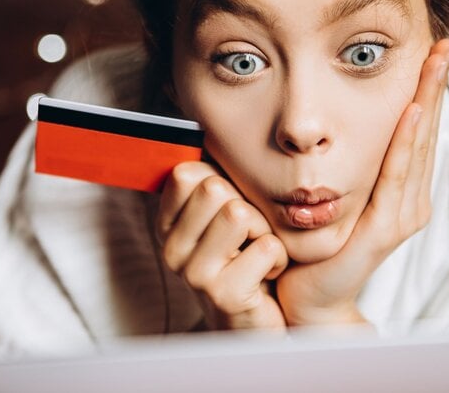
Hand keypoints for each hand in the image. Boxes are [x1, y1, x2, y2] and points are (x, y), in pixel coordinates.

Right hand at [157, 162, 287, 329]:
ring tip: (257, 253)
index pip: (187, 173)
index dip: (222, 182)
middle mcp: (173, 249)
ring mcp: (194, 275)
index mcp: (168, 225)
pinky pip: (266, 246)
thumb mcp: (223, 219)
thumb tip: (204, 126)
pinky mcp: (224, 295)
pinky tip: (266, 276)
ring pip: (238, 212)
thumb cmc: (247, 261)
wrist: (262, 322)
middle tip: (248, 236)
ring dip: (264, 231)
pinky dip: (279, 257)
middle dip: (247, 206)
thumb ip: (212, 182)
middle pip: (214, 188)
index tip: (228, 208)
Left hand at [276, 39, 448, 325]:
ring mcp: (402, 215)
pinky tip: (412, 112)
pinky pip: (395, 178)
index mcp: (401, 190)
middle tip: (444, 46)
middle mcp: (411, 200)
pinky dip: (406, 144)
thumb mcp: (336, 194)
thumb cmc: (317, 245)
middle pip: (425, 132)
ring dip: (426, 101)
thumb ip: (348, 165)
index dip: (427, 91)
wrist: (310, 299)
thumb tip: (334, 123)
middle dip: (434, 86)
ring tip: (435, 63)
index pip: (417, 130)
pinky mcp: (386, 230)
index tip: (433, 53)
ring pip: (416, 147)